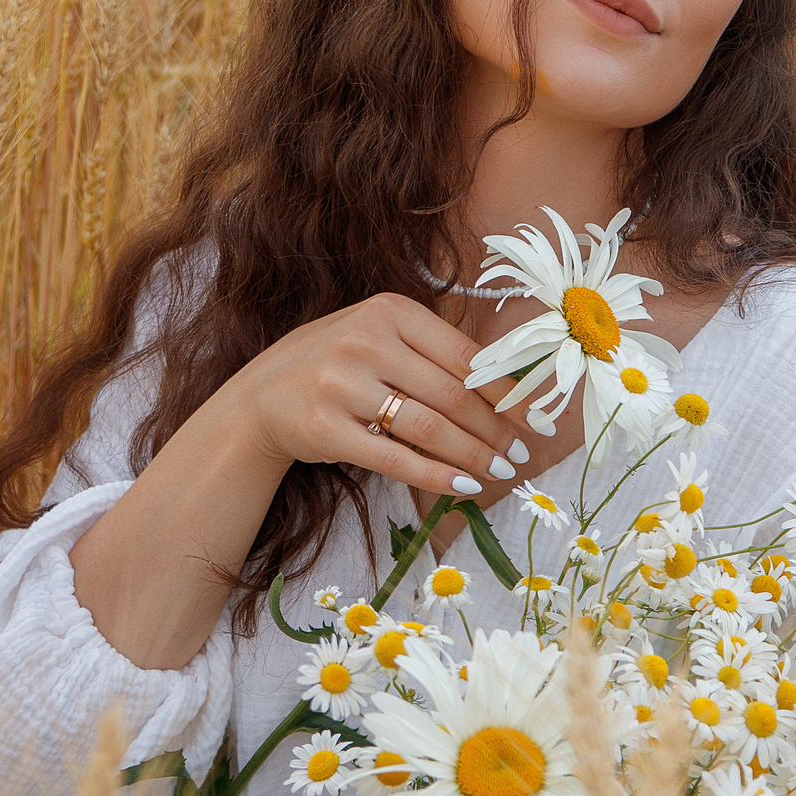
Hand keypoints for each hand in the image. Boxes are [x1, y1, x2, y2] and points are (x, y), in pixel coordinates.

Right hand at [212, 292, 534, 500]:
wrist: (261, 395)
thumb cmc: (339, 365)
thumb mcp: (382, 339)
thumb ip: (434, 354)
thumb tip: (509, 390)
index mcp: (389, 310)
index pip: (465, 355)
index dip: (506, 392)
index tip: (534, 419)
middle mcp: (364, 340)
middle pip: (451, 394)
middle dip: (494, 430)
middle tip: (520, 453)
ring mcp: (340, 384)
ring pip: (428, 427)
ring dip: (473, 455)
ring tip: (500, 471)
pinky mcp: (324, 428)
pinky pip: (394, 458)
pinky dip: (436, 476)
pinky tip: (463, 486)